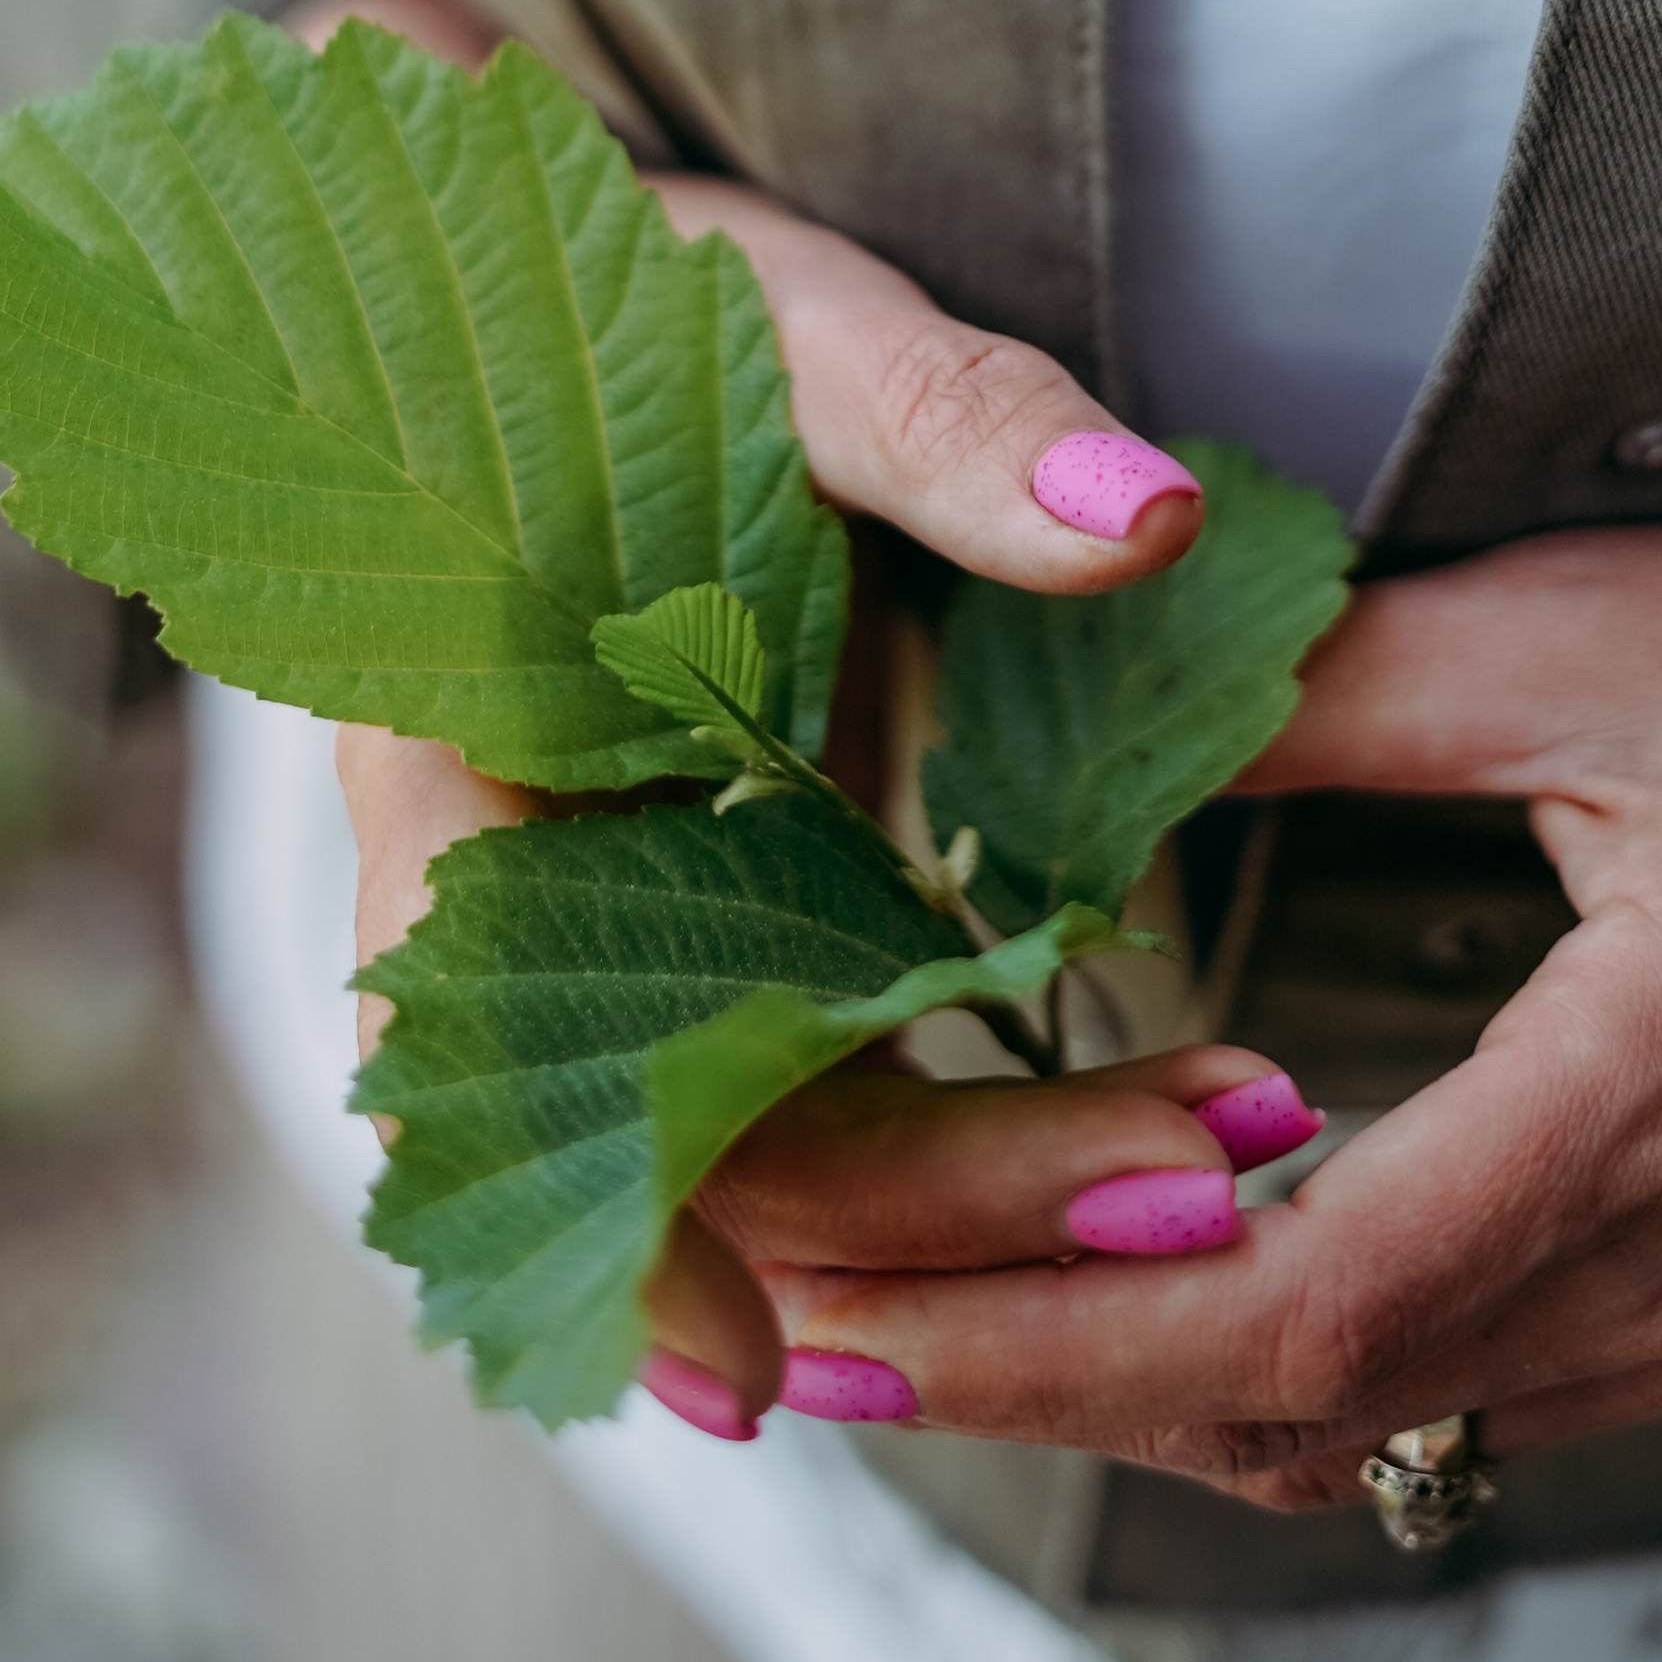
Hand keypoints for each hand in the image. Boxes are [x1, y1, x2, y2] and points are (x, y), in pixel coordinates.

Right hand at [304, 0, 1252, 1432]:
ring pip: (754, 1130)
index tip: (780, 1368)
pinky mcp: (723, 912)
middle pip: (670, 1122)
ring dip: (966, 1198)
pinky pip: (813, 1076)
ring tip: (1215, 1175)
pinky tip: (1138, 1158)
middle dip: (919, 1204)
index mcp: (445, 738)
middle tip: (1193, 1193)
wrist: (614, 294)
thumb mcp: (793, 327)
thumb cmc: (659, 298)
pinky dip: (959, 1137)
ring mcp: (621, 910)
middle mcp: (514, 871)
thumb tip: (1146, 518)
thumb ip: (951, 421)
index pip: (484, 1045)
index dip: (617, 1213)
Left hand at [763, 499, 1661, 1502]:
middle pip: (1306, 1406)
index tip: (840, 1328)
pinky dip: (1270, 1363)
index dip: (1041, 1338)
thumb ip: (1323, 680)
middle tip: (802, 1333)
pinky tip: (1146, 1286)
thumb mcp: (1596, 631)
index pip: (1295, 1305)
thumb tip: (1079, 706)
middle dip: (1029, 1387)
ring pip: (1379, 1423)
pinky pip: (1463, 1386)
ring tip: (922, 1316)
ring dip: (1134, 1386)